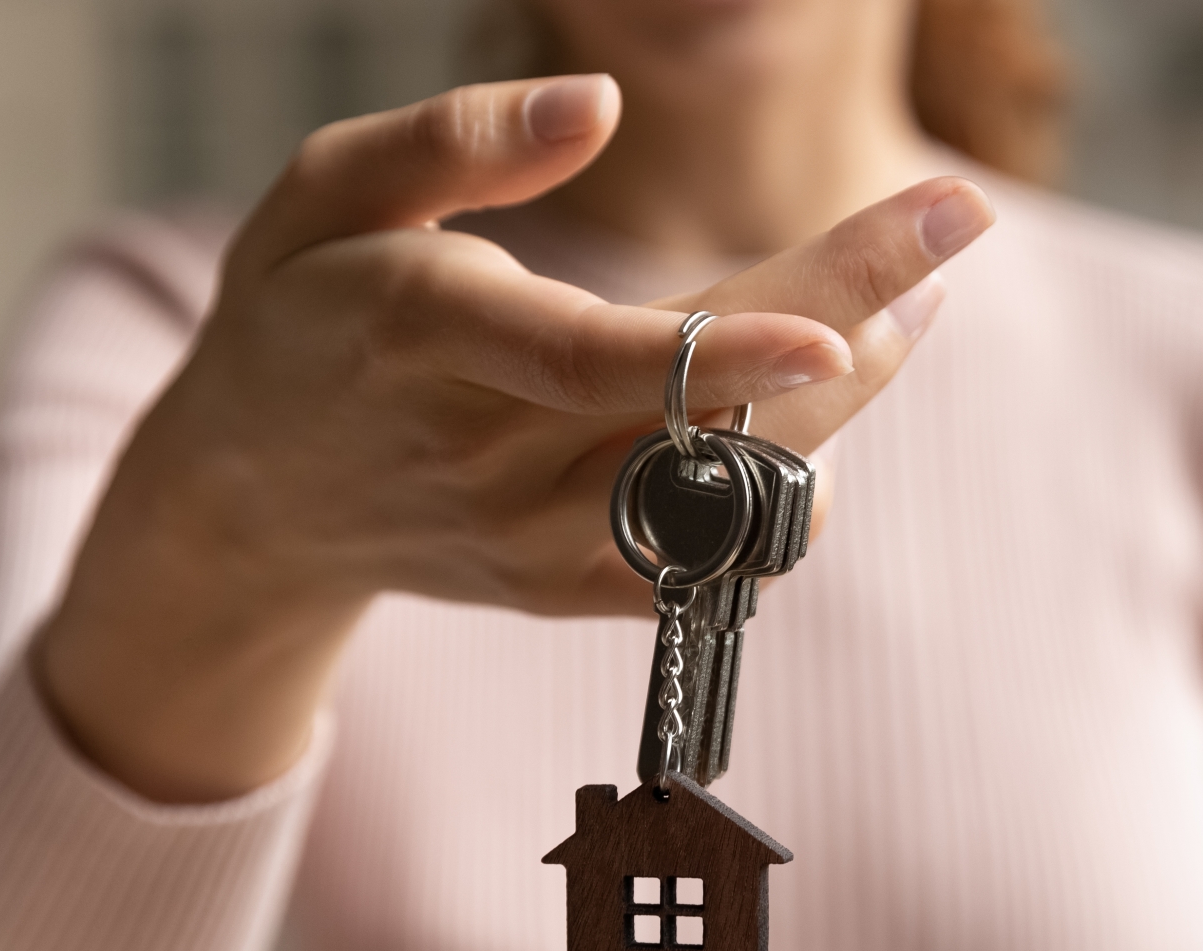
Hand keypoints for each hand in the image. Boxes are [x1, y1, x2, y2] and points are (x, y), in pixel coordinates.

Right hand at [39, 74, 994, 801]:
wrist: (250, 501)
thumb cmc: (297, 317)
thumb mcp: (323, 193)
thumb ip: (450, 141)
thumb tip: (599, 107)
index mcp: (424, 339)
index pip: (596, 359)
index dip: (730, 346)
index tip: (857, 317)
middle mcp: (484, 456)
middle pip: (699, 413)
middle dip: (848, 320)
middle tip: (952, 227)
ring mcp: (526, 542)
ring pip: (721, 497)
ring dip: (836, 408)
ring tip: (906, 305)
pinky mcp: (556, 591)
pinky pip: (702, 570)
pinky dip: (778, 506)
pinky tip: (812, 420)